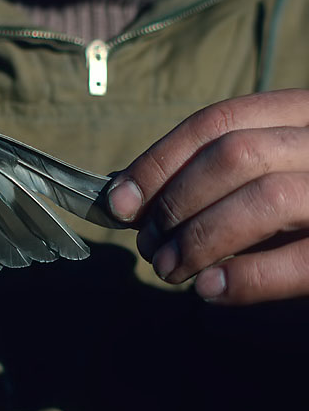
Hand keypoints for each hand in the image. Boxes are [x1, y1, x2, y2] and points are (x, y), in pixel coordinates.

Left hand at [107, 89, 308, 303]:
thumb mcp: (279, 170)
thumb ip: (225, 176)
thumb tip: (135, 199)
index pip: (218, 120)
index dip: (159, 161)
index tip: (119, 202)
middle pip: (234, 156)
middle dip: (174, 204)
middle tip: (147, 246)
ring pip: (265, 199)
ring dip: (199, 239)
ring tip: (168, 270)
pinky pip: (305, 261)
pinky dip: (247, 278)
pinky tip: (209, 291)